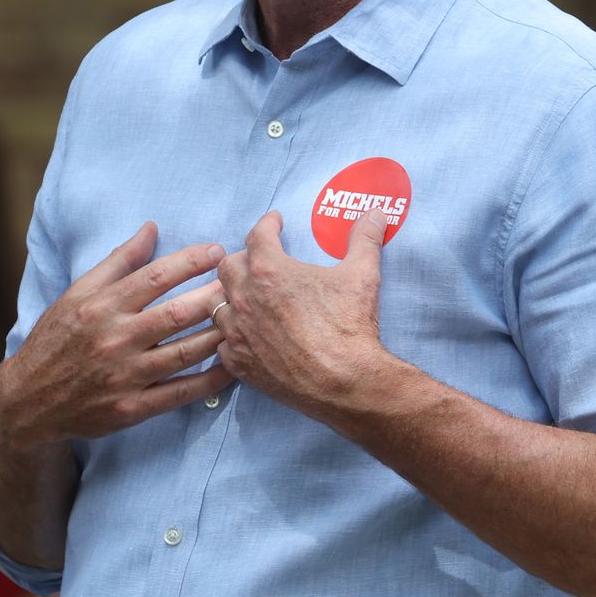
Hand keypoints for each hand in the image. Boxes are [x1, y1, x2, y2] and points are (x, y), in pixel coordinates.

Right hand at [0, 223, 233, 450]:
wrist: (27, 402)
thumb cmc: (56, 340)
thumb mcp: (76, 295)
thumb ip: (117, 262)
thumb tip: (151, 229)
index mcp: (100, 307)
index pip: (155, 276)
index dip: (191, 261)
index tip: (218, 251)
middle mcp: (114, 340)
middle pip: (177, 314)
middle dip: (215, 296)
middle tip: (242, 283)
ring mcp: (124, 377)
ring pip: (185, 353)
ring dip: (220, 335)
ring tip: (245, 319)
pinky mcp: (131, 410)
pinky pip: (181, 394)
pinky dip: (211, 381)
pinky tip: (233, 367)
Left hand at [213, 209, 392, 419]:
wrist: (345, 382)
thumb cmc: (350, 325)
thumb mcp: (362, 275)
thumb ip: (365, 239)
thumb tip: (376, 214)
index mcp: (269, 271)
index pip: (258, 235)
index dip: (268, 225)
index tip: (275, 223)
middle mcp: (245, 298)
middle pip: (228, 267)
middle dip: (244, 260)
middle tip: (261, 263)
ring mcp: (238, 332)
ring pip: (219, 304)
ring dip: (232, 298)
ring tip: (248, 299)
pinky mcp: (239, 362)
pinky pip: (223, 342)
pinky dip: (233, 336)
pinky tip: (247, 335)